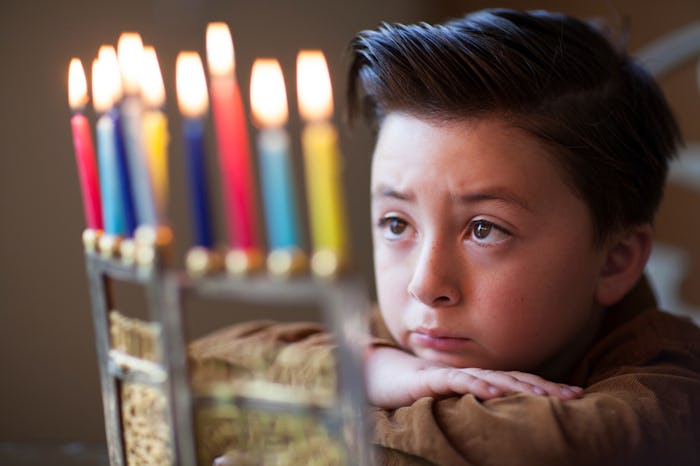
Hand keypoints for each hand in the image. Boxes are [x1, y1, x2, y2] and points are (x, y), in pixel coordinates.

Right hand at [365, 346, 582, 408]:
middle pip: (514, 379)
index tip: (577, 394)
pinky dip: (476, 385)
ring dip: (520, 386)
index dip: (547, 387)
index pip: (520, 382)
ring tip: (545, 394)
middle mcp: (472, 374)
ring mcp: (454, 375)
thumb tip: (506, 413)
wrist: (384, 377)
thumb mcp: (456, 397)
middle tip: (575, 395)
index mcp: (481, 379)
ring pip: (492, 379)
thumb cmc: (421, 390)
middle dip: (546, 387)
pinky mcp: (433, 379)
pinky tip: (492, 392)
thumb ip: (479, 399)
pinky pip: (458, 382)